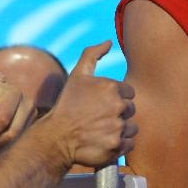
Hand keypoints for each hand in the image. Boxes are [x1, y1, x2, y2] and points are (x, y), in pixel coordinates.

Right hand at [43, 41, 136, 167]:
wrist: (56, 137)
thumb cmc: (67, 104)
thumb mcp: (77, 75)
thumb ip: (92, 54)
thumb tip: (109, 41)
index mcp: (111, 87)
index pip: (129, 93)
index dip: (116, 98)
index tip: (101, 105)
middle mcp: (118, 106)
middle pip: (130, 110)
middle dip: (118, 113)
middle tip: (99, 118)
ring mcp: (118, 127)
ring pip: (132, 127)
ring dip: (120, 129)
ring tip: (102, 130)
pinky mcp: (117, 146)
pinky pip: (130, 143)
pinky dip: (120, 144)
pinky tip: (104, 141)